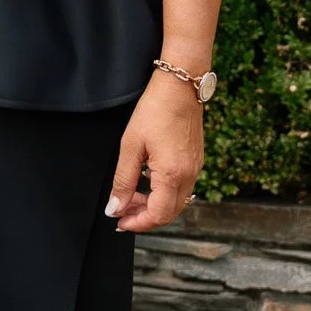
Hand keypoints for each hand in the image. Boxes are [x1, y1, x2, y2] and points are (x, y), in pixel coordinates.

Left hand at [104, 68, 203, 232]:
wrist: (180, 86)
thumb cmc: (155, 111)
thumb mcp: (131, 146)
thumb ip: (123, 180)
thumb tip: (115, 208)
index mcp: (172, 175)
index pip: (158, 215)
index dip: (137, 223)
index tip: (119, 222)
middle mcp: (189, 176)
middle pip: (168, 213)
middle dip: (144, 217)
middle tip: (121, 211)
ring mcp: (195, 169)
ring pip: (176, 202)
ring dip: (153, 205)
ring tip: (130, 196)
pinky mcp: (196, 161)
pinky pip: (181, 188)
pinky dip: (163, 192)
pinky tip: (146, 180)